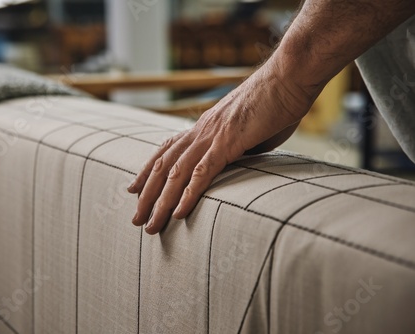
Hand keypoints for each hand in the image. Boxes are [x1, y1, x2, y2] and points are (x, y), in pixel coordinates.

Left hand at [128, 60, 313, 234]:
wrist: (290, 75)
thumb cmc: (277, 101)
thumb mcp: (251, 130)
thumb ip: (239, 147)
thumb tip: (238, 160)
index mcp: (204, 126)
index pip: (167, 151)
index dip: (148, 171)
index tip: (134, 189)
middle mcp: (201, 131)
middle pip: (163, 166)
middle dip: (147, 195)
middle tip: (135, 219)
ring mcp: (212, 136)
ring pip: (176, 174)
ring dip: (161, 202)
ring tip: (149, 225)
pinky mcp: (228, 142)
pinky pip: (203, 173)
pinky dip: (188, 195)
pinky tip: (177, 213)